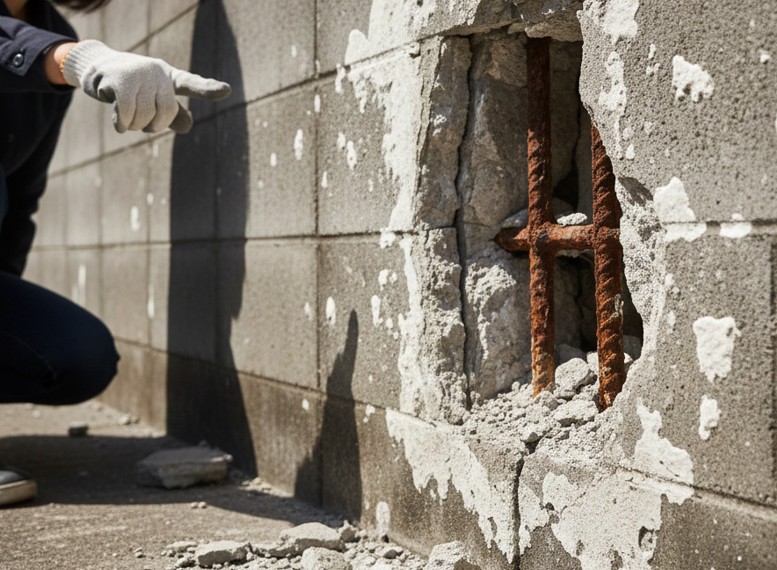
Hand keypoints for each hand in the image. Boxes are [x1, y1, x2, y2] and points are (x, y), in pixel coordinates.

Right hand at [60, 40, 230, 133]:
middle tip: (143, 123)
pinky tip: (119, 123)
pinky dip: (122, 125)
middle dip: (154, 126)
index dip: (209, 89)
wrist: (97, 67)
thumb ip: (172, 114)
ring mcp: (139, 73)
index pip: (192, 84)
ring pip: (145, 116)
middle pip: (166, 112)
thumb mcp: (154, 99)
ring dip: (135, 126)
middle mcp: (157, 72)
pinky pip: (127, 114)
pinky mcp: (120, 80)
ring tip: (128, 117)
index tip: (226, 91)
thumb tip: (187, 127)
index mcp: (170, 77)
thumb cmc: (132, 87)